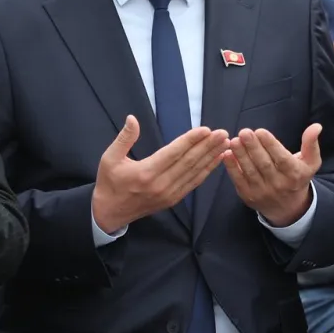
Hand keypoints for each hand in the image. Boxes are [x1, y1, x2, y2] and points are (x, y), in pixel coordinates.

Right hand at [91, 116, 229, 233]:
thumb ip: (124, 138)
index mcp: (145, 172)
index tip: (205, 129)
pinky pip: (193, 183)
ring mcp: (169, 194)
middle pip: (189, 162)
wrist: (109, 213)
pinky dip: (207, 171)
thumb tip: (132, 119)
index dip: (191, 141)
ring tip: (224, 143)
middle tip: (223, 132)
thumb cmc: (109, 183)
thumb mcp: (109, 158)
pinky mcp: (173, 200)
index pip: (174, 153)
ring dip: (211, 157)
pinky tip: (216, 160)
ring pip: (194, 173)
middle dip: (207, 146)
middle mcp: (160, 184)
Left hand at [223, 125, 321, 226]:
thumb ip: (311, 144)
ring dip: (240, 155)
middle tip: (244, 132)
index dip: (270, 145)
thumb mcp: (310, 162)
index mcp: (295, 174)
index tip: (260, 131)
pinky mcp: (248, 196)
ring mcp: (262, 192)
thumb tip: (316, 126)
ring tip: (234, 141)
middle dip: (253, 147)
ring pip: (250, 171)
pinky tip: (227, 154)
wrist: (287, 208)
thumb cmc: (297, 177)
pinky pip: (239, 180)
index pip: (282, 158)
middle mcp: (279, 185)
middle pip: (264, 164)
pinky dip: (232, 167)